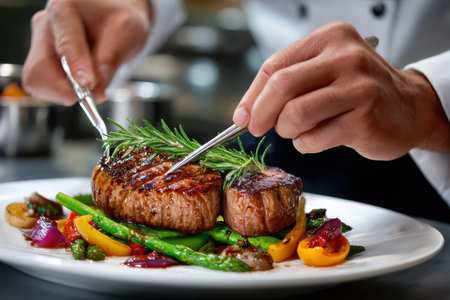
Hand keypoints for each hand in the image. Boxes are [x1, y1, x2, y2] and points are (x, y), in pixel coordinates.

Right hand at [22, 0, 151, 104]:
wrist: (116, 23)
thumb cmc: (119, 21)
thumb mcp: (126, 34)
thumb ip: (110, 61)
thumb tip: (97, 91)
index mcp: (65, 9)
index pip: (66, 42)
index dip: (76, 65)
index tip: (87, 83)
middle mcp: (46, 25)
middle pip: (40, 67)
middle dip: (66, 89)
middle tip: (92, 96)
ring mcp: (40, 44)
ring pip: (38, 81)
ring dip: (65, 92)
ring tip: (91, 86)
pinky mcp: (42, 62)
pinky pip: (43, 88)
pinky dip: (63, 93)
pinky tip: (80, 86)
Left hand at [233, 22, 449, 159]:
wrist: (410, 107)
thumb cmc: (359, 90)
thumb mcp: (325, 72)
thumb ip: (288, 84)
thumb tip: (246, 112)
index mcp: (330, 39)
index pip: (274, 65)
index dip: (252, 95)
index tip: (242, 116)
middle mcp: (346, 57)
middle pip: (281, 86)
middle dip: (261, 113)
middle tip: (259, 128)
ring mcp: (358, 88)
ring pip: (294, 115)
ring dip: (287, 131)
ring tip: (299, 130)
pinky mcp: (363, 120)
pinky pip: (313, 139)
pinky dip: (306, 144)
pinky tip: (319, 138)